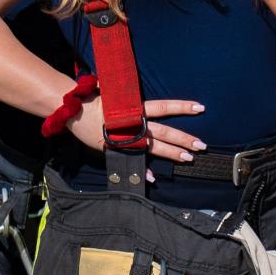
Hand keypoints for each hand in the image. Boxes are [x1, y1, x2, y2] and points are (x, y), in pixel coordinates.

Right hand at [65, 93, 208, 163]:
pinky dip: (141, 170)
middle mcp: (134, 123)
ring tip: (188, 158)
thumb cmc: (96, 100)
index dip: (182, 107)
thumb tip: (144, 96)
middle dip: (184, 138)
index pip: (164, 107)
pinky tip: (153, 178)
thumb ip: (133, 101)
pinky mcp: (116, 148)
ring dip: (172, 153)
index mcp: (135, 108)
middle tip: (202, 145)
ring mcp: (126, 137)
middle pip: (164, 131)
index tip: (200, 108)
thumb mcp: (117, 96)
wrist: (74, 111)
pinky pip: (131, 160)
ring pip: (153, 146)